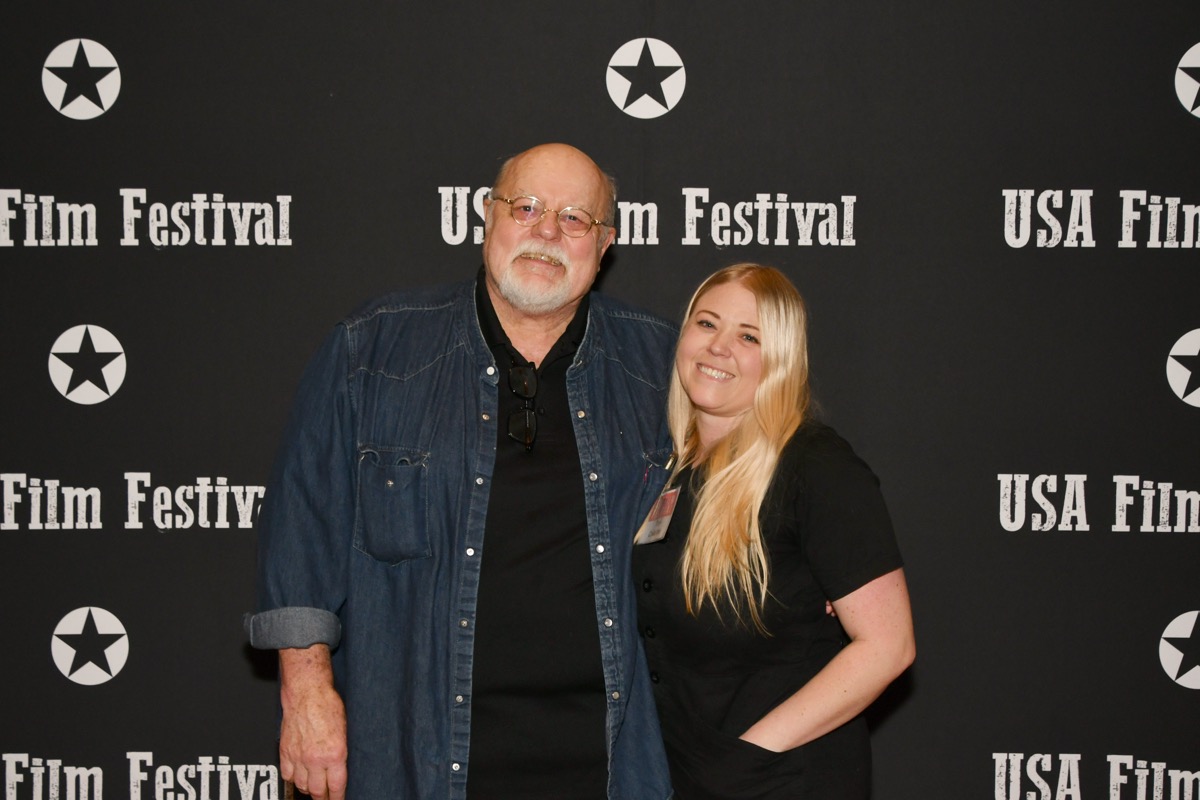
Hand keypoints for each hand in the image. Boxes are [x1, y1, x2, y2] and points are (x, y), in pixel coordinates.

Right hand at [279, 648, 347, 799]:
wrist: (307, 693)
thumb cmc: (328, 705)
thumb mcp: (345, 730)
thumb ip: (341, 752)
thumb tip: (342, 767)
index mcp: (335, 754)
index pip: (336, 786)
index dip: (338, 797)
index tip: (338, 799)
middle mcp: (315, 759)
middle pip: (317, 791)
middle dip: (323, 797)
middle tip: (327, 797)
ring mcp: (298, 757)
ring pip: (301, 785)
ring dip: (308, 789)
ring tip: (314, 788)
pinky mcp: (286, 752)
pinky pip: (287, 774)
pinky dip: (293, 778)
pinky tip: (299, 776)